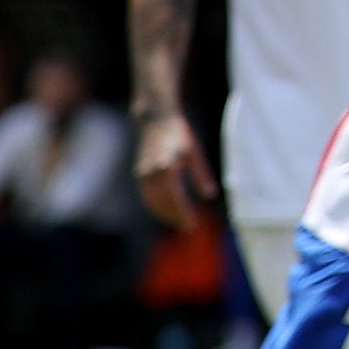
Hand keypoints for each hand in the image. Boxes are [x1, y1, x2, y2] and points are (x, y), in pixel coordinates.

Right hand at [134, 112, 214, 231]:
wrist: (155, 121)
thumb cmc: (179, 135)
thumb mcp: (194, 152)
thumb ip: (201, 175)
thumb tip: (210, 195)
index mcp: (168, 166)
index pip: (175, 198)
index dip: (183, 214)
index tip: (192, 225)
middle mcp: (152, 172)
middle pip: (163, 203)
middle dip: (175, 217)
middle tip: (188, 227)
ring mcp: (143, 173)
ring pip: (152, 202)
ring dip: (164, 215)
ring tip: (179, 222)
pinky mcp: (139, 174)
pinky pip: (146, 196)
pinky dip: (155, 207)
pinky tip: (166, 213)